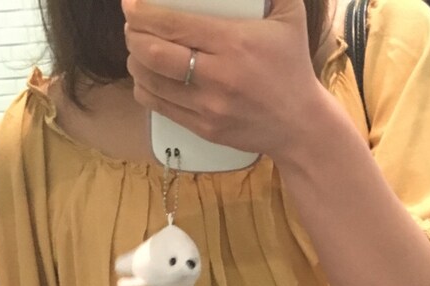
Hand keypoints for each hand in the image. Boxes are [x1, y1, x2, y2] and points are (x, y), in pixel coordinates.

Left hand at [121, 0, 323, 160]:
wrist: (299, 124)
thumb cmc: (292, 65)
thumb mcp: (290, 16)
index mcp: (233, 43)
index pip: (173, 25)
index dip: (143, 14)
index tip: (130, 5)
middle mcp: (217, 77)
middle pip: (154, 54)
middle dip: (133, 36)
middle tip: (132, 26)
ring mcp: (208, 107)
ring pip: (152, 82)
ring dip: (135, 62)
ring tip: (137, 49)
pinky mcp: (204, 129)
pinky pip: (159, 107)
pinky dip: (144, 88)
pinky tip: (146, 76)